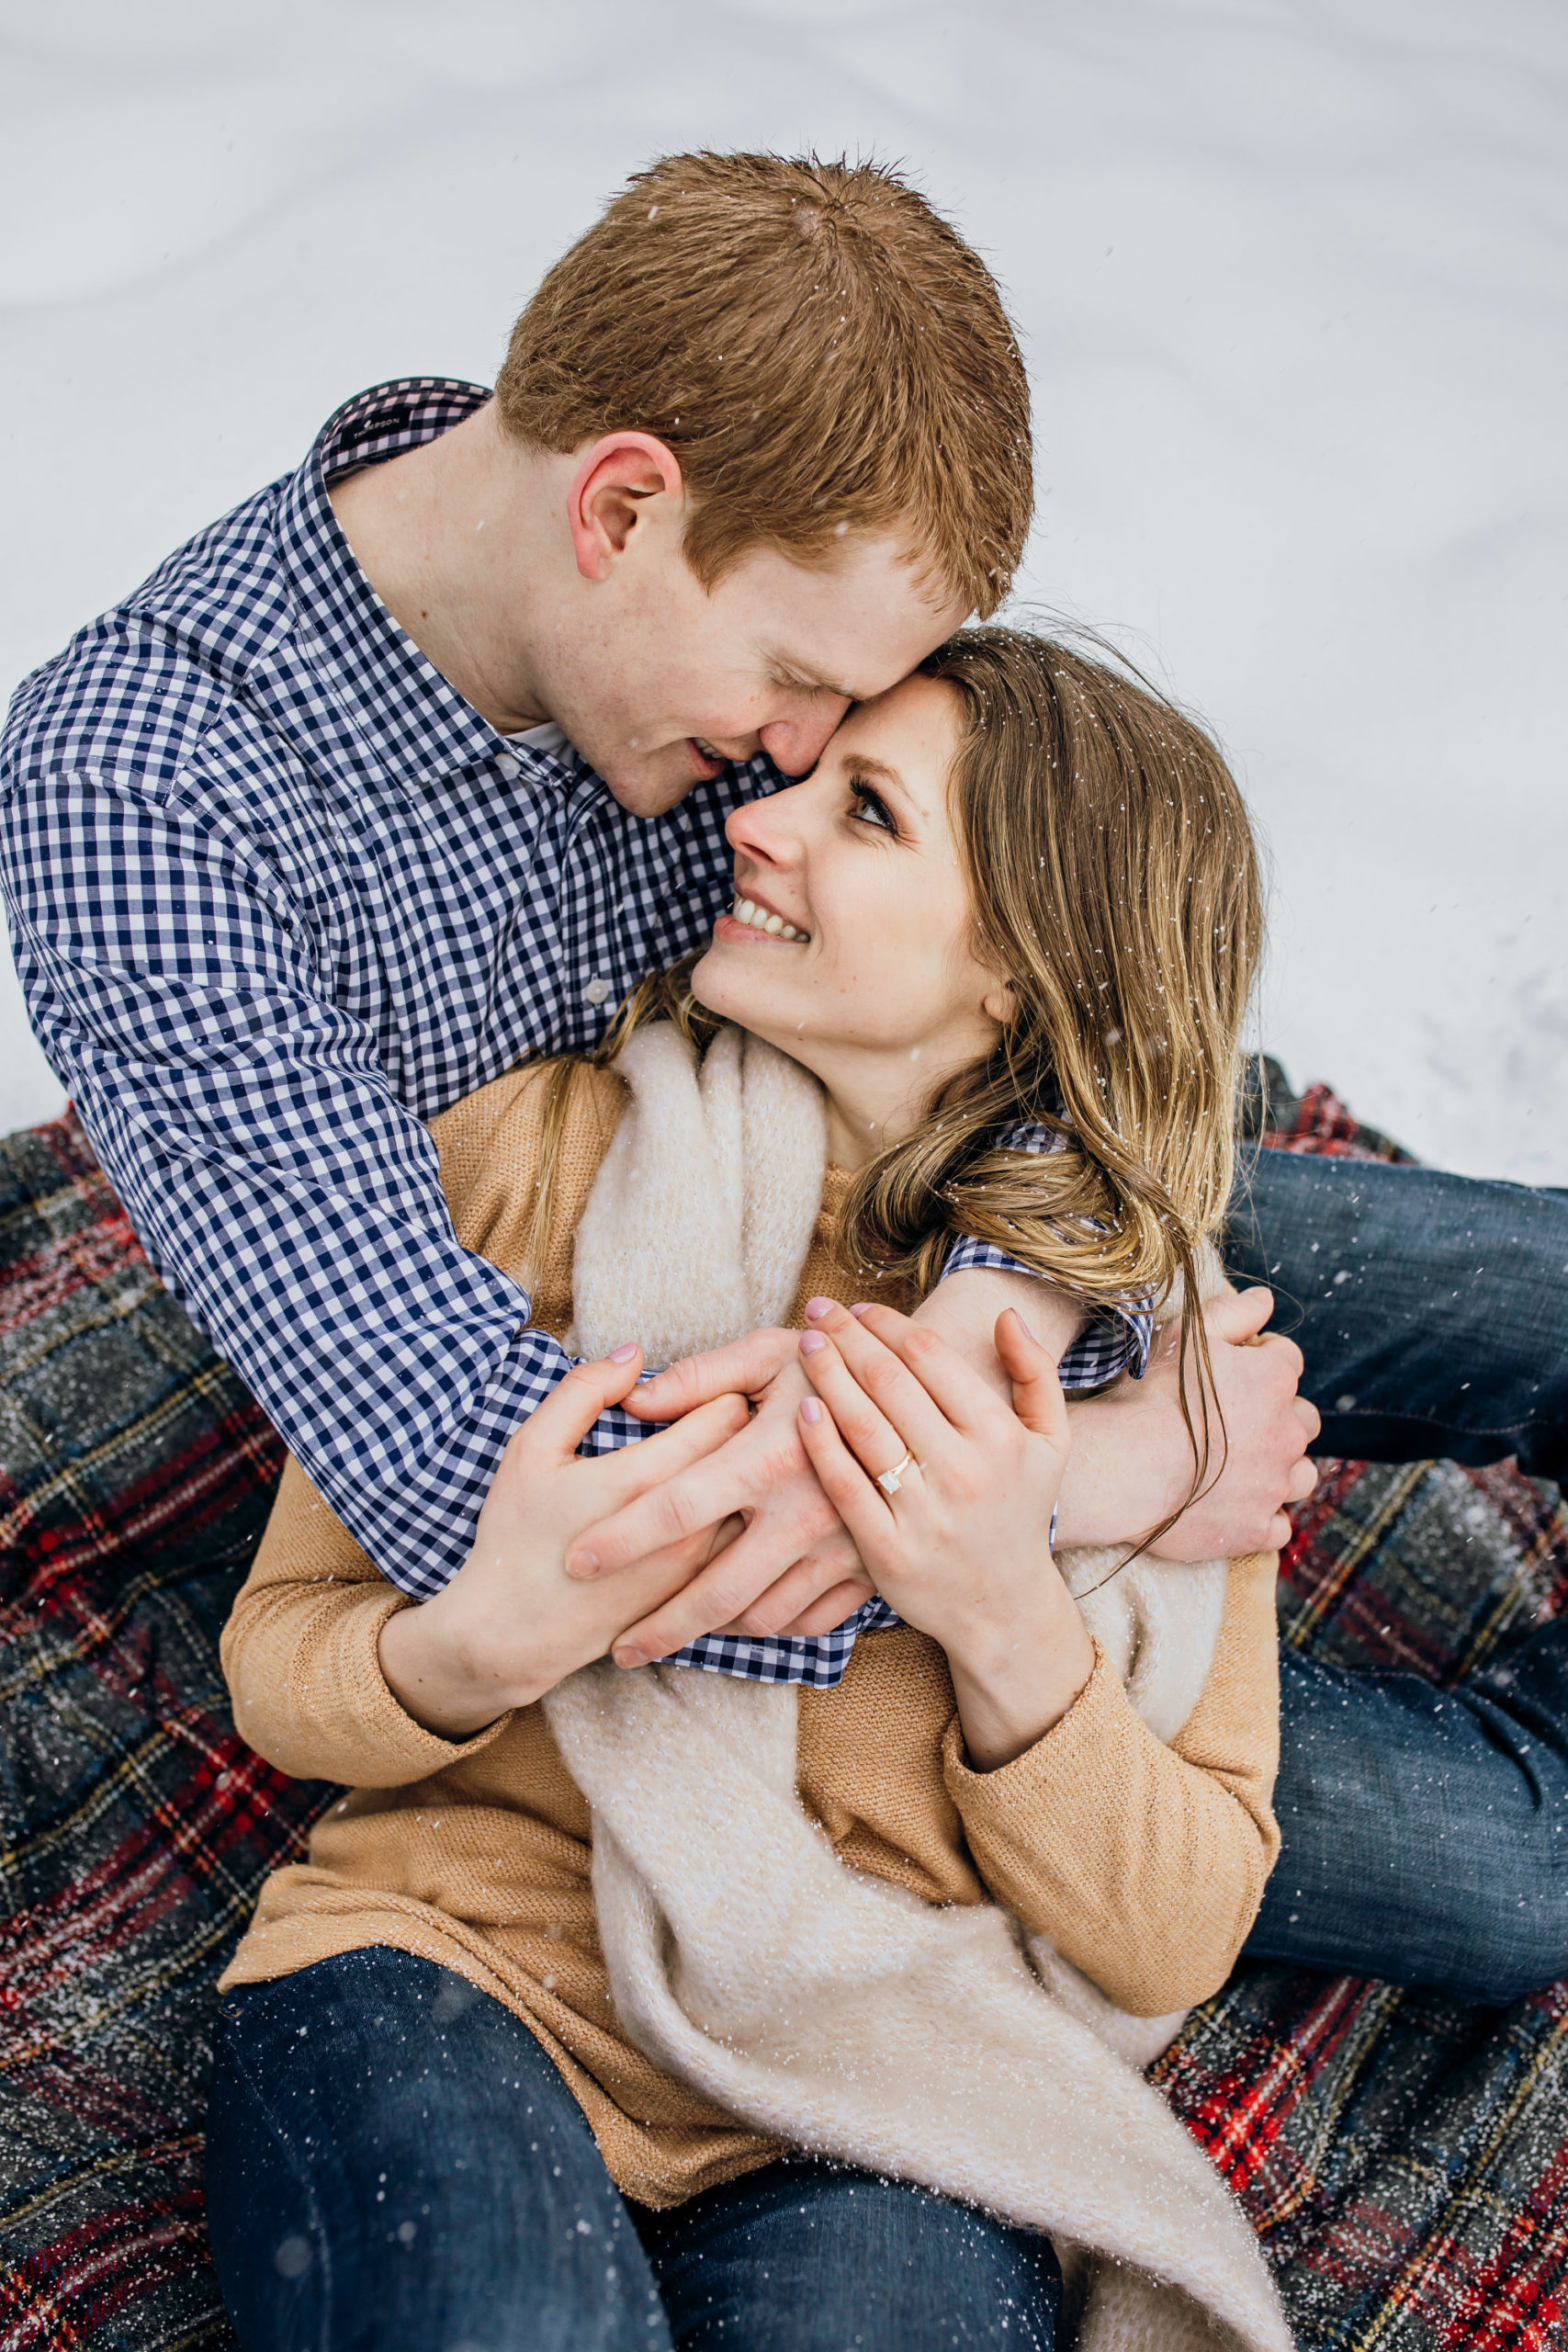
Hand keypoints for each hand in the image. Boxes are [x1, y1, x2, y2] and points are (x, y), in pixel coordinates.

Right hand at [377, 1347, 746, 1736]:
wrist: (514, 1635)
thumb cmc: (518, 1534)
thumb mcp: (533, 1449)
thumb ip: (585, 1391)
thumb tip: (636, 1354)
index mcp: (647, 1478)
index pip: (727, 1410)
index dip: (722, 1387)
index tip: (702, 1389)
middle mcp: (688, 1525)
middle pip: (752, 1453)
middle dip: (745, 1425)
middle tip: (722, 1413)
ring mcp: (701, 1567)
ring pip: (759, 1502)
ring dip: (749, 1474)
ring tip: (726, 1461)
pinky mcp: (702, 1597)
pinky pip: (746, 1545)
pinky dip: (742, 1518)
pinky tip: (718, 1508)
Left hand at [576, 1330, 873, 1664]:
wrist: (933, 1391)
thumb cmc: (838, 1361)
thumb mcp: (771, 1352)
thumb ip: (700, 1377)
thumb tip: (633, 1403)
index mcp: (767, 1457)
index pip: (675, 1509)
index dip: (620, 1539)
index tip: (577, 1562)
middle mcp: (804, 1511)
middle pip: (716, 1593)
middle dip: (660, 1628)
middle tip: (618, 1650)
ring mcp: (841, 1547)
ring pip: (764, 1617)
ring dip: (714, 1633)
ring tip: (674, 1634)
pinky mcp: (870, 1567)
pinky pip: (812, 1621)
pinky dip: (773, 1627)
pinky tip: (740, 1621)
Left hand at [794, 1300, 1093, 1771]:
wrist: (1002, 1606)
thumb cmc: (1019, 1509)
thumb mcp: (1052, 1442)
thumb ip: (1037, 1373)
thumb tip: (1005, 1314)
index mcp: (1000, 1436)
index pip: (931, 1358)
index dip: (889, 1325)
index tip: (861, 1308)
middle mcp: (963, 1471)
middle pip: (889, 1383)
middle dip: (849, 1337)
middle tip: (819, 1309)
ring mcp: (923, 1512)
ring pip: (862, 1426)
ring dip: (828, 1375)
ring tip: (808, 1345)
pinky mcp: (886, 1550)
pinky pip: (843, 1483)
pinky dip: (820, 1441)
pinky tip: (801, 1406)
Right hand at [1055, 1288, 1319, 1557]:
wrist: (1128, 1466)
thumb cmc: (1152, 1396)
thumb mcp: (1187, 1336)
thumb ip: (1233, 1313)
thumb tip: (1265, 1299)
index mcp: (1275, 1379)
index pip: (1288, 1359)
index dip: (1260, 1360)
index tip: (1232, 1370)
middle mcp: (1288, 1432)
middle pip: (1304, 1419)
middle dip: (1278, 1417)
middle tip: (1234, 1422)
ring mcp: (1275, 1485)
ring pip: (1301, 1475)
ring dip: (1280, 1469)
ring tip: (1239, 1468)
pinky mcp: (1257, 1527)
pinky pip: (1278, 1525)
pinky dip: (1263, 1516)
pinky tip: (1234, 1507)